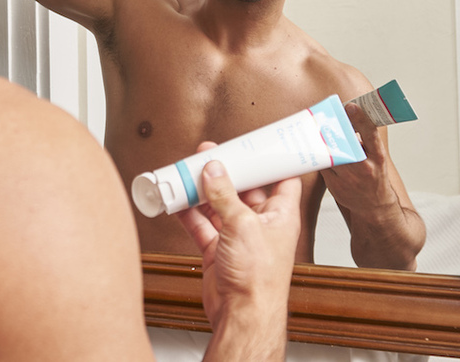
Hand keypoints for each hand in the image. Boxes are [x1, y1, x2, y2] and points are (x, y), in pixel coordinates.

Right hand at [177, 144, 300, 340]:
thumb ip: (224, 195)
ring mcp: (238, 237)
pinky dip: (189, 213)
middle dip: (226, 172)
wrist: (241, 315)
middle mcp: (261, 224)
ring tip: (187, 174)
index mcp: (280, 215)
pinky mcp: (218, 250)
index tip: (256, 143)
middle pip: (243, 189)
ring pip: (219, 205)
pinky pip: (202, 224)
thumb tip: (213, 170)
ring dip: (203, 191)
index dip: (270, 161)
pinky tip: (178, 201)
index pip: (282, 179)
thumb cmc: (259, 278)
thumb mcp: (242, 225)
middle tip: (208, 154)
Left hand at [320, 103, 398, 214]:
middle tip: (324, 116)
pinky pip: (322, 165)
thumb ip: (365, 140)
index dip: (360, 119)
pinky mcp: (334, 184)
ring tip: (313, 127)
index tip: (351, 107)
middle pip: (344, 142)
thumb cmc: (375, 177)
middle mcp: (364, 167)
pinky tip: (311, 147)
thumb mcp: (377, 156)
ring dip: (321, 140)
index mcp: (377, 157)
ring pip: (329, 153)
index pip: (370, 134)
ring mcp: (348, 177)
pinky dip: (317, 155)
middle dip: (333, 128)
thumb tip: (348, 117)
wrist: (373, 205)